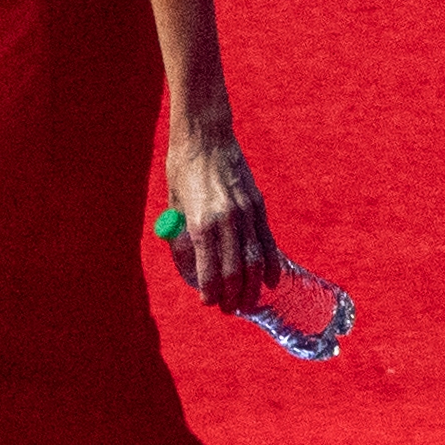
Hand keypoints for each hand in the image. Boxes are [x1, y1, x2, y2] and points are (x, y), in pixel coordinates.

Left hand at [160, 125, 283, 311]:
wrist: (206, 136)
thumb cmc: (183, 169)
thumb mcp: (174, 204)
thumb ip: (183, 234)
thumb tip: (190, 263)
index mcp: (201, 222)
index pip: (209, 269)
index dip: (210, 292)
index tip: (208, 302)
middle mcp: (226, 220)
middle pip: (235, 270)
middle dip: (233, 296)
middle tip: (230, 309)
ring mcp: (245, 213)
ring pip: (254, 260)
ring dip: (252, 286)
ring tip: (248, 302)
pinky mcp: (257, 205)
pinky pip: (267, 241)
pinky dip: (270, 264)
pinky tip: (268, 280)